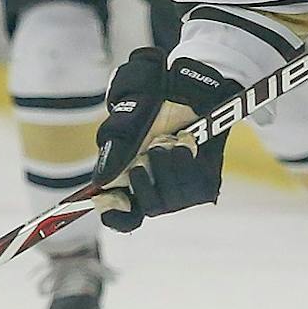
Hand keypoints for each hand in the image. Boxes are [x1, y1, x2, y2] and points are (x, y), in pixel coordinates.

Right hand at [91, 49, 242, 232]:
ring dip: (165, 164)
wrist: (187, 90)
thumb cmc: (153, 107)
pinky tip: (186, 142)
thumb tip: (102, 182)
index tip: (110, 199)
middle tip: (144, 155)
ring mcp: (183, 191)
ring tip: (168, 141)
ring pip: (171, 198)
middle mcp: (158, 192)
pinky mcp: (206, 184)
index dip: (115, 215)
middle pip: (149, 207)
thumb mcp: (127, 125)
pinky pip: (193, 184)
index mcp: (132, 184)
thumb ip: (114, 153)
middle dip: (143, 180)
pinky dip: (186, 158)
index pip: (123, 217)